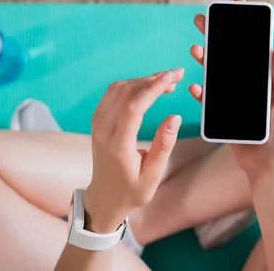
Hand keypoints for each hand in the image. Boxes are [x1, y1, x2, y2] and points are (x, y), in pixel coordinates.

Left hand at [83, 69, 183, 232]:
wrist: (104, 197)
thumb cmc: (132, 190)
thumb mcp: (153, 175)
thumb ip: (164, 145)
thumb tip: (175, 117)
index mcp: (118, 145)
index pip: (134, 106)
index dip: (154, 87)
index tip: (173, 77)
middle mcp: (103, 130)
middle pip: (126, 92)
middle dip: (153, 79)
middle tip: (176, 75)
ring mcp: (97, 123)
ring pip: (119, 88)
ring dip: (143, 80)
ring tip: (166, 82)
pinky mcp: (97, 120)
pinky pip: (112, 93)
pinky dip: (132, 85)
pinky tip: (148, 87)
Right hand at [189, 0, 273, 179]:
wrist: (267, 166)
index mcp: (265, 79)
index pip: (254, 47)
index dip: (245, 25)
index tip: (237, 4)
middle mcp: (248, 84)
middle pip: (230, 55)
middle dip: (216, 36)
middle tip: (203, 20)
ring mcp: (234, 98)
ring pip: (215, 73)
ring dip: (204, 60)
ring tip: (195, 49)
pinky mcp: (222, 114)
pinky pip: (207, 99)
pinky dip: (200, 92)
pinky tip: (194, 87)